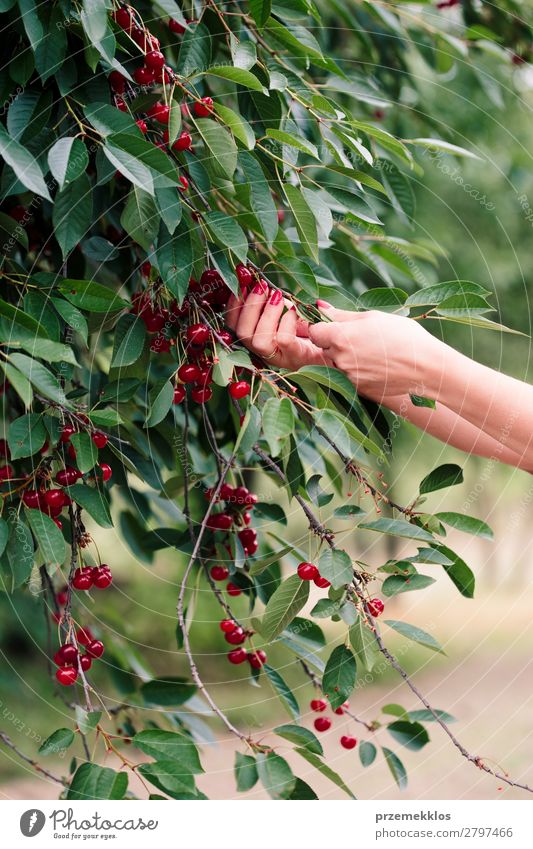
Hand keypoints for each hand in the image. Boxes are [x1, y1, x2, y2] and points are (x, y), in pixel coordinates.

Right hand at [225, 285, 331, 369]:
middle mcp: (266, 352)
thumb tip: (259, 281)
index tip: (242, 286)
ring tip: (278, 296)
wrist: (343, 346)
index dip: (233, 306)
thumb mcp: (295, 309)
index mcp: (259, 339)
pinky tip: (295, 310)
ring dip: (266, 314)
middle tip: (261, 287)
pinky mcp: (298, 358)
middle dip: (249, 307)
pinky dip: (286, 322)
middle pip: (241, 335)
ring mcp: (281, 358)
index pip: (233, 327)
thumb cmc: (317, 325)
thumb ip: (278, 299)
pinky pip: (283, 340)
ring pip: (258, 341)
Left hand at [308, 302, 445, 402]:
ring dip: (347, 357)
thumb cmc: (403, 336)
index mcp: (340, 337)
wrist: (426, 367)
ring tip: (373, 352)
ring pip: (337, 363)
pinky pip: (349, 377)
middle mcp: (340, 359)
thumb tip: (320, 306)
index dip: (323, 327)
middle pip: (325, 348)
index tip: (337, 325)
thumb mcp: (373, 317)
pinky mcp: (357, 389)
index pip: (314, 331)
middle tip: (361, 338)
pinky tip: (377, 365)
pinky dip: (358, 371)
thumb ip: (342, 315)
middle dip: (336, 342)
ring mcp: (348, 377)